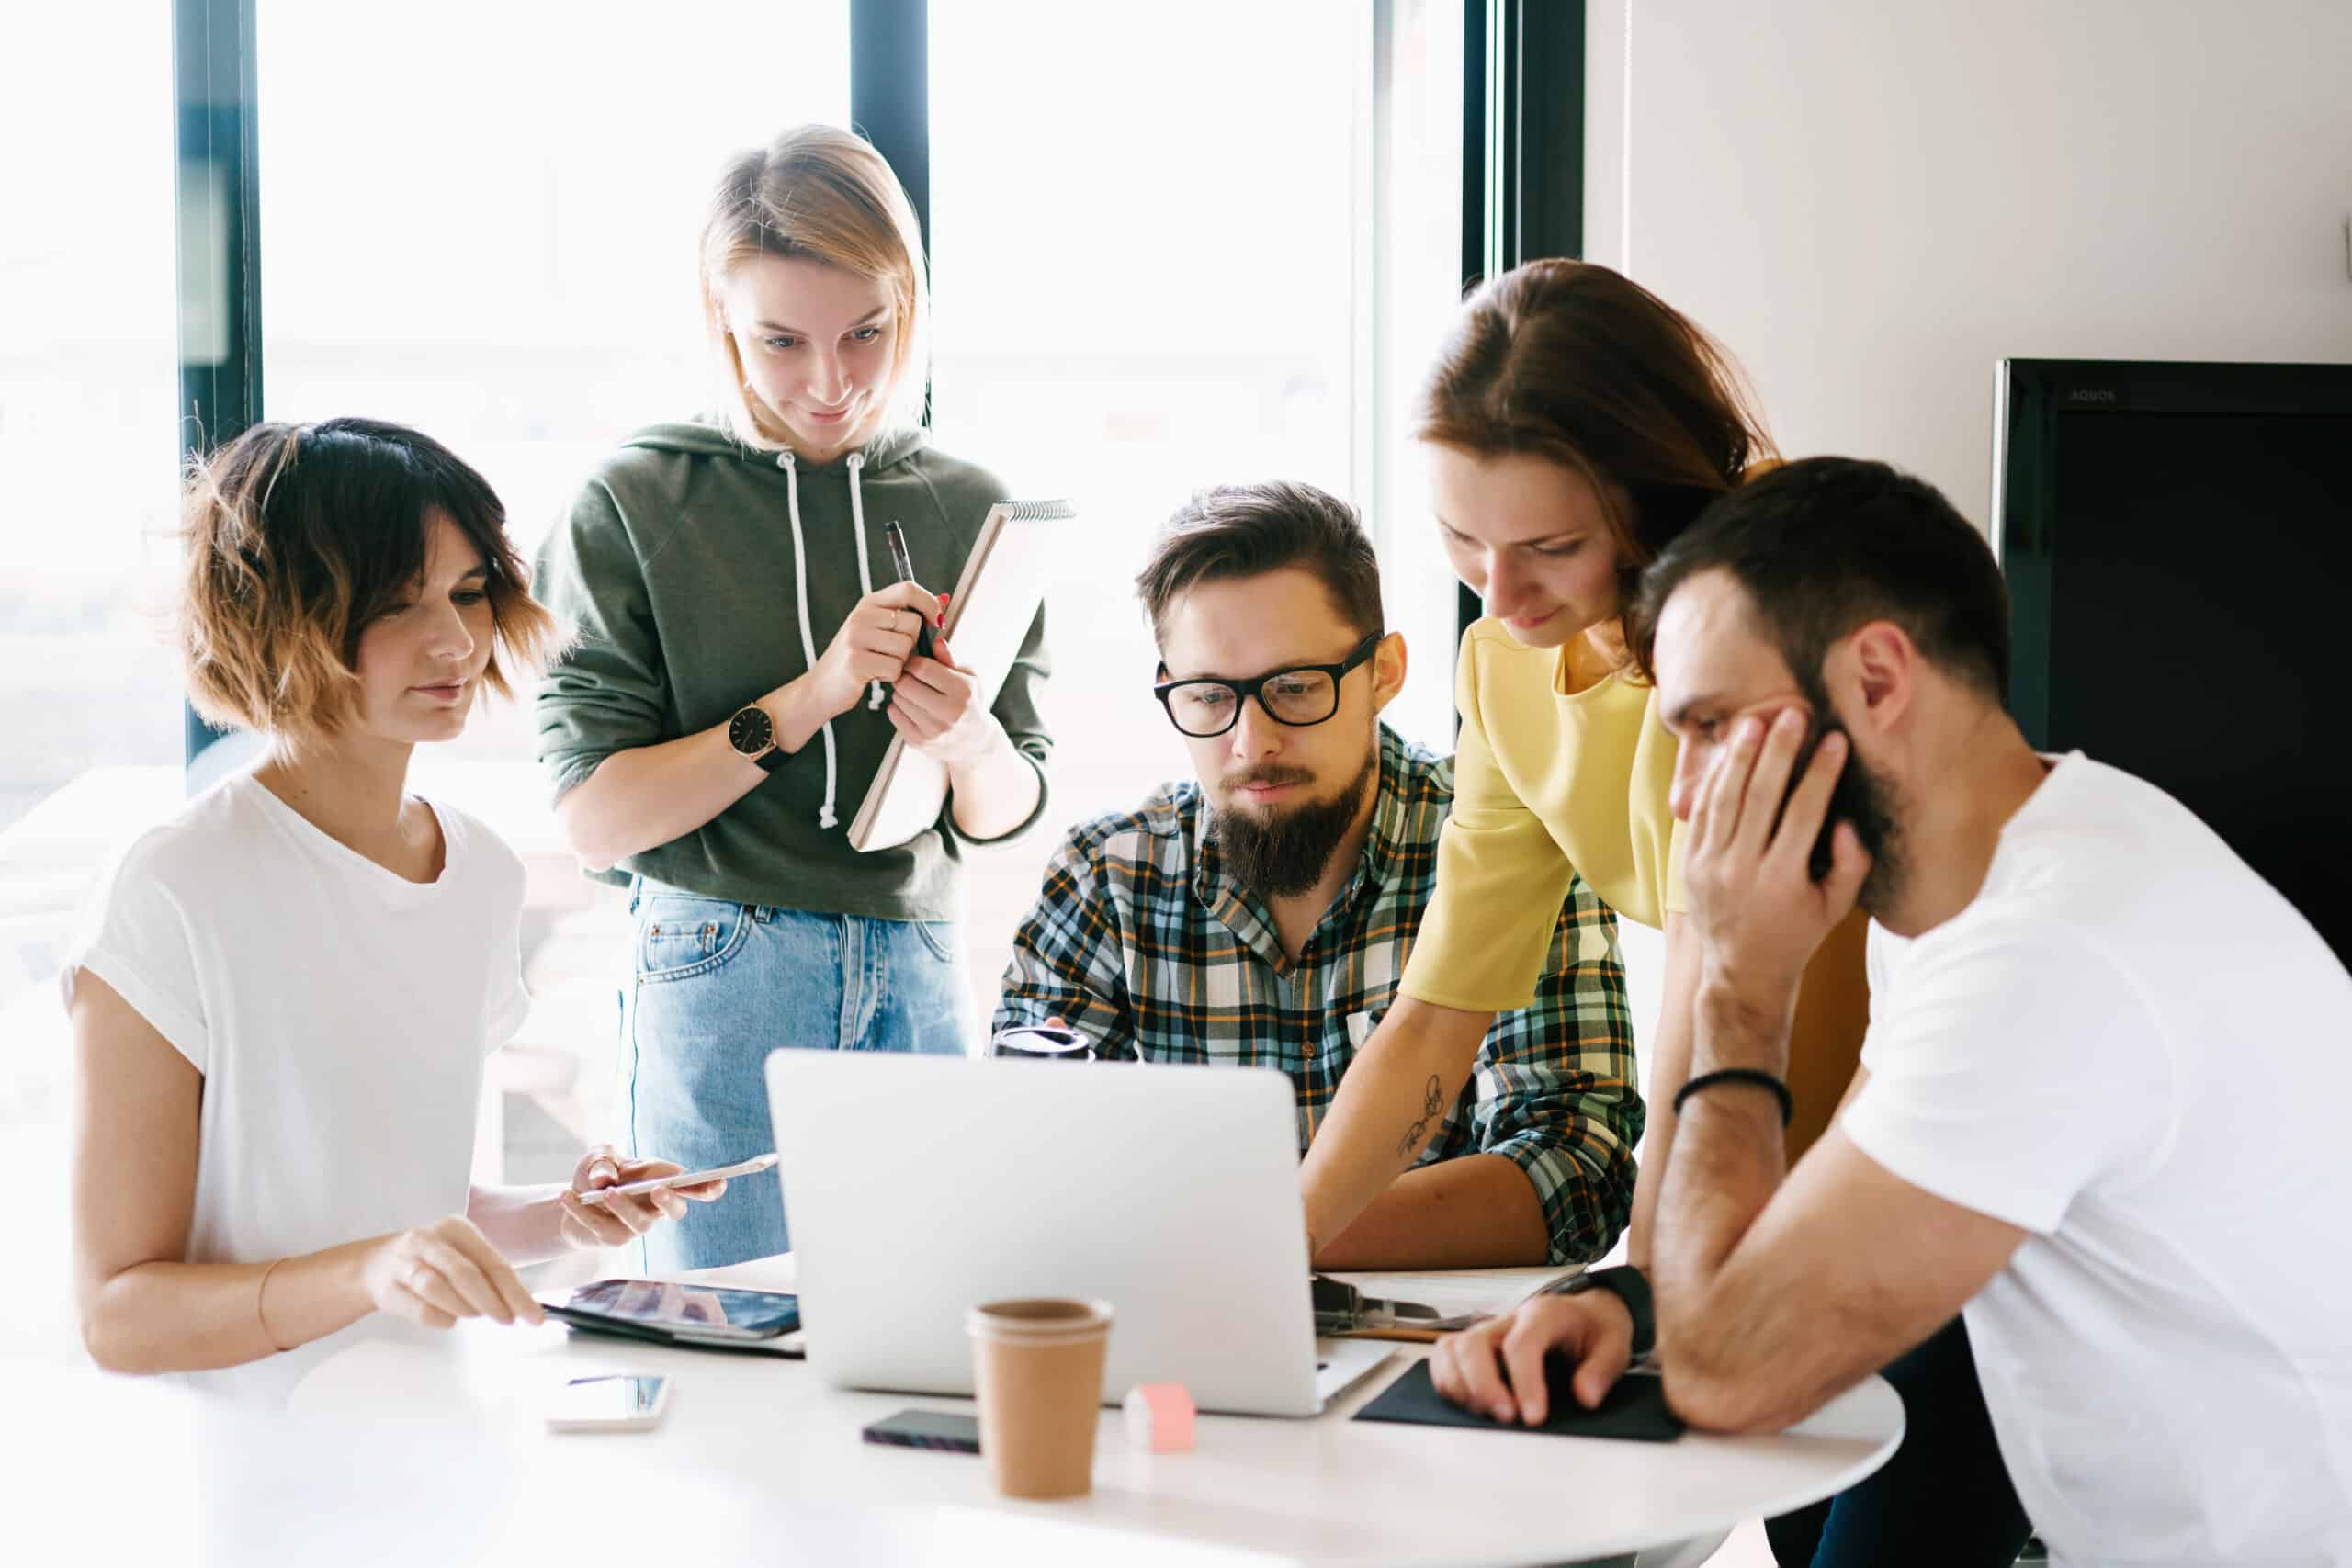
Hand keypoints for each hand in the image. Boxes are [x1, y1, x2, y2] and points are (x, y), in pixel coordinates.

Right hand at [360, 1214, 544, 1330]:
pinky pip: (420, 1309)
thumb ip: (489, 1276)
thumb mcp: (461, 1255)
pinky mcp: (388, 1287)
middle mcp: (429, 1240)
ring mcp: (405, 1262)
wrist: (374, 1265)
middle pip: (467, 1274)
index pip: (494, 1262)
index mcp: (456, 1228)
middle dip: (493, 1303)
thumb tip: (522, 1305)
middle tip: (508, 1321)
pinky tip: (448, 1318)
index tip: (534, 1316)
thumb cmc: (431, 1262)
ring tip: (474, 1315)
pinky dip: (440, 1319)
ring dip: (464, 1308)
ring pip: (438, 1289)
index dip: (516, 1293)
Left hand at [555, 1144, 727, 1250]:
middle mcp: (654, 1208)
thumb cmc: (596, 1173)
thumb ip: (602, 1161)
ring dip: (624, 1207)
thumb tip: (605, 1178)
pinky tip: (567, 1195)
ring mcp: (634, 1226)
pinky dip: (582, 1211)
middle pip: (677, 1212)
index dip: (710, 1187)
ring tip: (606, 1192)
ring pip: (640, 1224)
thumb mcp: (597, 1157)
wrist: (570, 1199)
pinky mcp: (612, 1239)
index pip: (694, 1188)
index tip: (720, 1182)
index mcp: (661, 1181)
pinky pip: (601, 1228)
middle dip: (671, 1201)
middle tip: (658, 1189)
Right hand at [805, 581, 941, 719]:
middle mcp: (861, 616)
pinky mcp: (856, 662)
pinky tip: (875, 676)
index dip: (929, 603)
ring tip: (881, 664)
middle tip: (892, 653)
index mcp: (868, 604)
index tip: (936, 621)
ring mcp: (856, 638)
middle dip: (912, 643)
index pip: (908, 589)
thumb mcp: (876, 630)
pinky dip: (891, 677)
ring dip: (901, 662)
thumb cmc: (857, 659)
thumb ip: (907, 615)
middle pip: (913, 623)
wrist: (821, 687)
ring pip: (906, 647)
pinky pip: (895, 668)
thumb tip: (944, 600)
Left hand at [886, 636, 1005, 768]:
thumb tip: (935, 641)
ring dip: (901, 692)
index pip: (922, 668)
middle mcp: (949, 712)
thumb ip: (949, 660)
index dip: (914, 662)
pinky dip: (898, 708)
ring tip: (914, 693)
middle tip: (910, 677)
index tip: (915, 663)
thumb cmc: (971, 704)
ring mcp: (933, 730)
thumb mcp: (970, 678)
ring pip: (897, 698)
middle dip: (905, 676)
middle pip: (905, 683)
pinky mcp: (919, 742)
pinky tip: (912, 708)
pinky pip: (894, 714)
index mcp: (963, 692)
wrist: (975, 743)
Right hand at [1428, 1291, 1634, 1425]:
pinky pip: (1444, 1357)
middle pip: (1474, 1344)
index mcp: (1543, 1314)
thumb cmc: (1594, 1330)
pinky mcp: (1474, 1345)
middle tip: (1506, 1418)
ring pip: (1452, 1349)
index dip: (1524, 1382)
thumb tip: (1585, 1397)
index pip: (1521, 1343)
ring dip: (1461, 1386)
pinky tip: (1470, 1405)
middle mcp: (1508, 1319)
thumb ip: (1602, 1369)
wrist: (1583, 1314)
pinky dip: (1448, 1382)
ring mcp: (1487, 1331)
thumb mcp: (1614, 1345)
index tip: (1534, 1417)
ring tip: (1486, 1414)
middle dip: (1483, 1385)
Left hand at [1683, 710, 1870, 1006]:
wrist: (1741, 971)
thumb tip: (1844, 819)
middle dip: (1777, 751)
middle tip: (1791, 714)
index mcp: (1782, 880)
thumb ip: (1850, 864)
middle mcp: (1741, 869)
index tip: (1834, 740)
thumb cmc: (1796, 934)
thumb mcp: (1835, 908)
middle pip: (1760, 796)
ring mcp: (1710, 865)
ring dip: (1738, 756)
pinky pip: (1701, 812)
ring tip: (1753, 721)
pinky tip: (1726, 753)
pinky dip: (1713, 780)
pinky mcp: (1688, 862)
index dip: (1820, 773)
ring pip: (1723, 798)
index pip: (1804, 813)